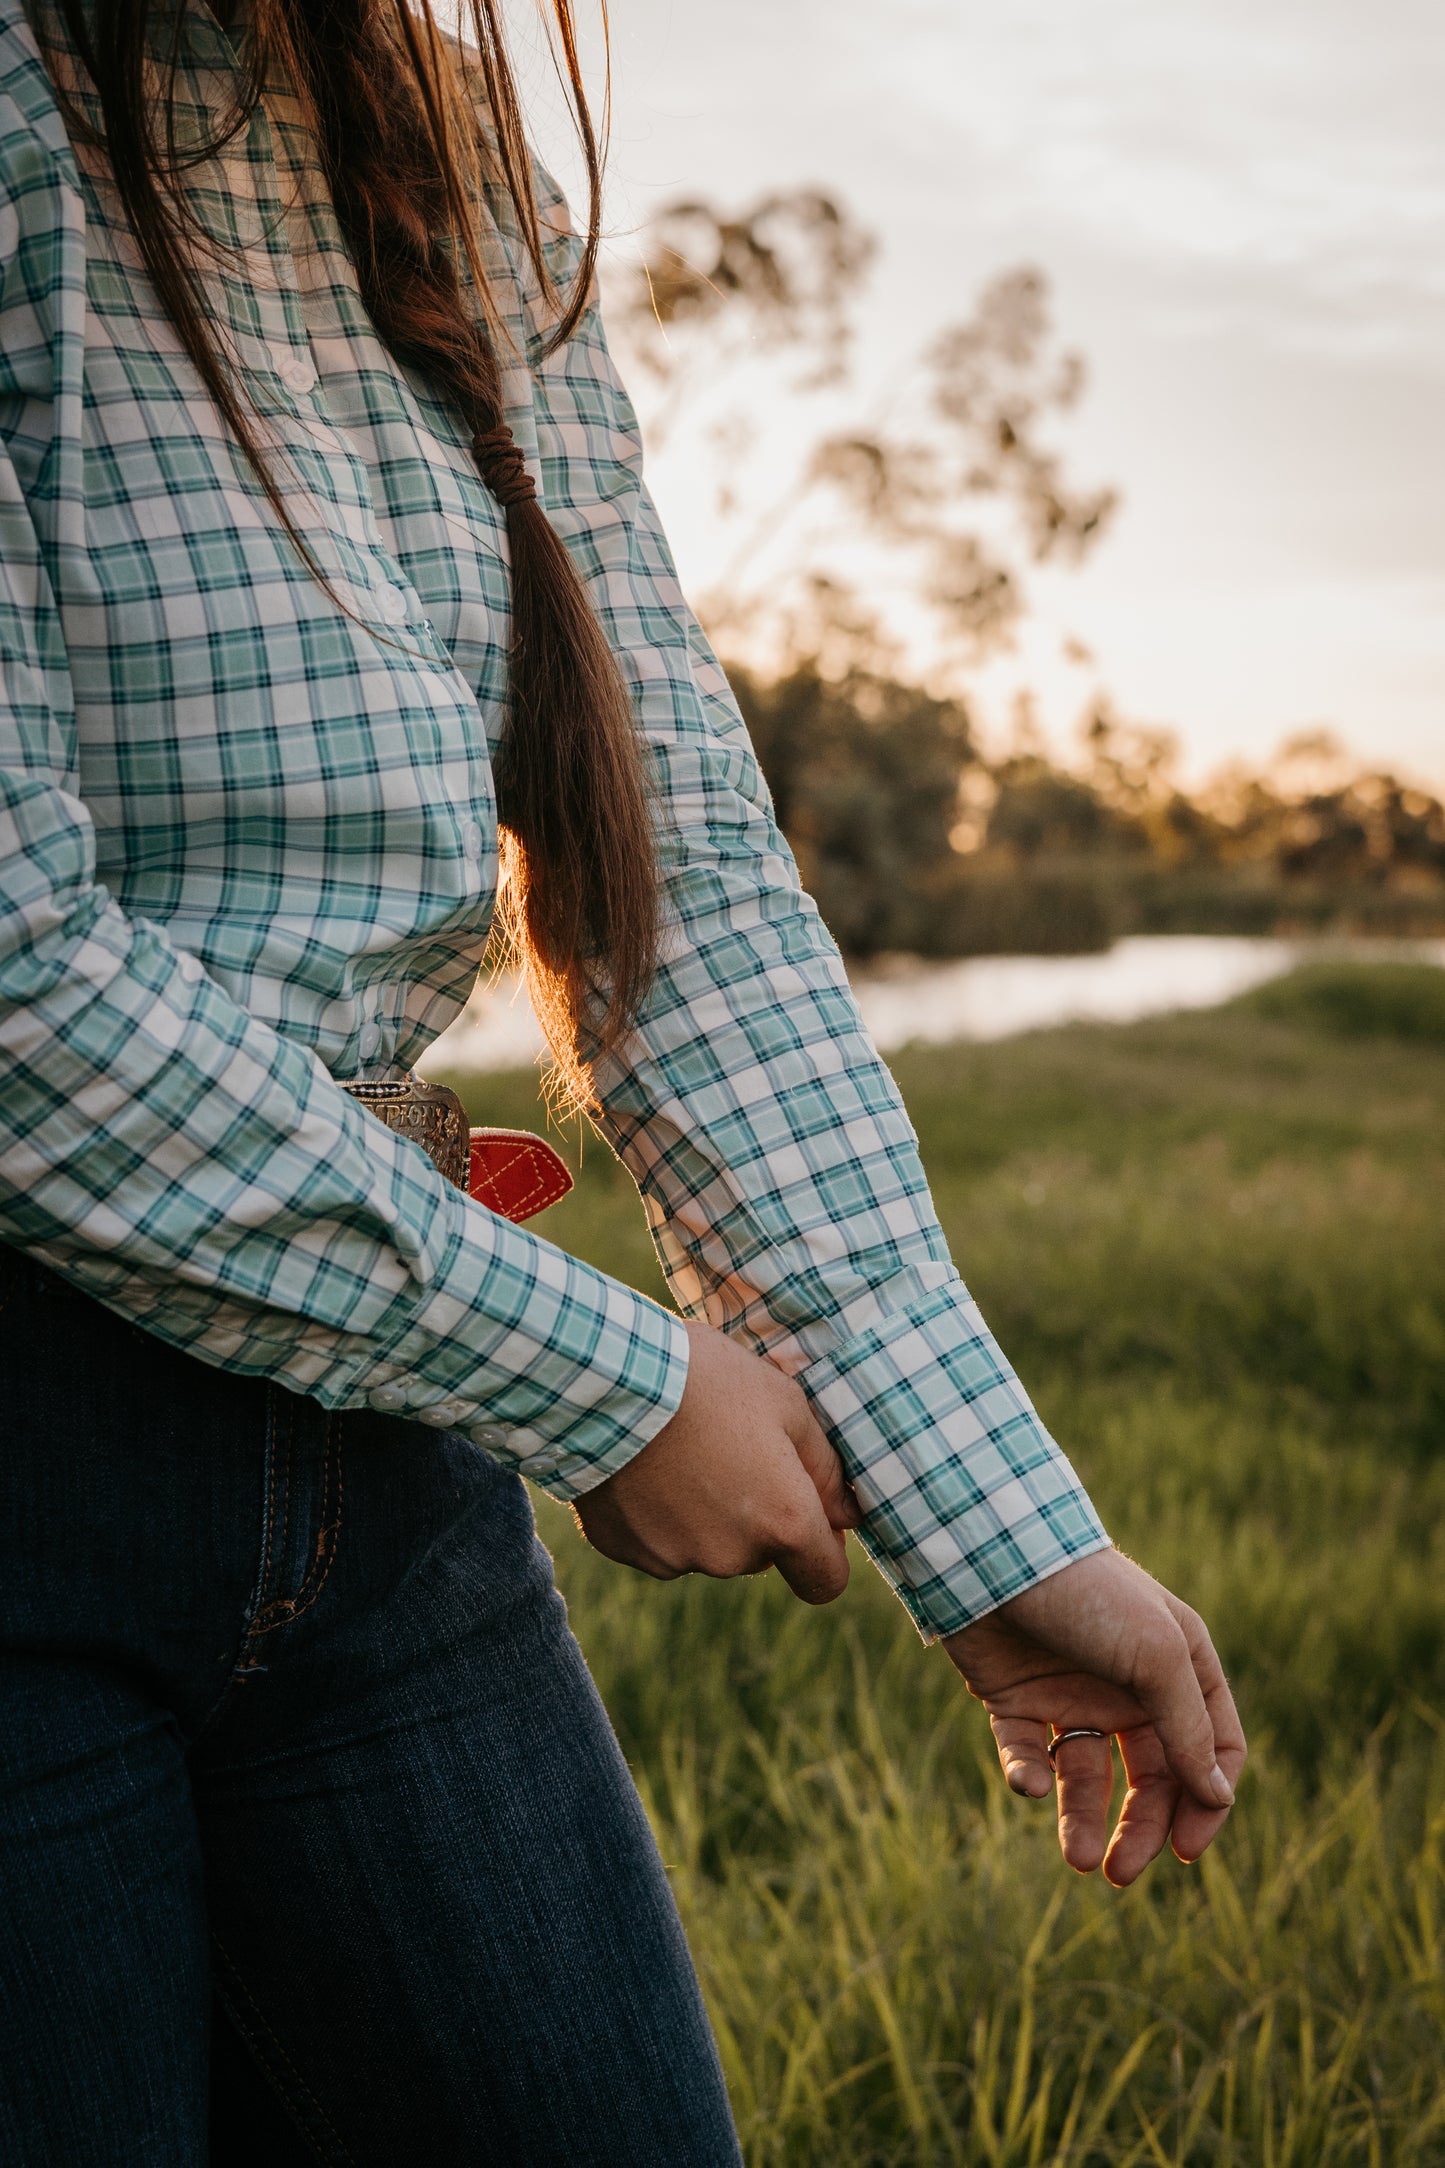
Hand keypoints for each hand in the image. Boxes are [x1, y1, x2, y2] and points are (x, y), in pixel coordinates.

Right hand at [574, 1319, 860, 1602]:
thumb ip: (825, 1468)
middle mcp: (731, 1556)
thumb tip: (850, 1513)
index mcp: (782, 1522)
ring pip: (704, 1546)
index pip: (824, 1581)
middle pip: (759, 1554)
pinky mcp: (623, 1550)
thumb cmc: (708, 1380)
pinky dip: (652, 1512)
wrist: (607, 1376)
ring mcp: (672, 1559)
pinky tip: (641, 1463)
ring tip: (677, 1449)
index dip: (822, 1551)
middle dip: (754, 1514)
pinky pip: (652, 1539)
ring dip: (701, 1513)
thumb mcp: (786, 1404)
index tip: (807, 1512)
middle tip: (728, 1450)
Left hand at [943, 1548, 1245, 1886]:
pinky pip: (1028, 1755)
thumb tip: (1217, 1797)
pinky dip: (1028, 1777)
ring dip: (1083, 1821)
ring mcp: (1072, 1694)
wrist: (992, 1555)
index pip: (1213, 1749)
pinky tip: (1028, 1785)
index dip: (1207, 1802)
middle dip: (1141, 1830)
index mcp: (1177, 1667)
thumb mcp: (1156, 1657)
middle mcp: (1128, 1685)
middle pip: (1152, 1778)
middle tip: (1120, 1872)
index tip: (1186, 1848)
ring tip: (1078, 1858)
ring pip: (1088, 1779)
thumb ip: (1189, 1728)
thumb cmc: (1088, 1598)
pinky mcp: (1016, 1700)